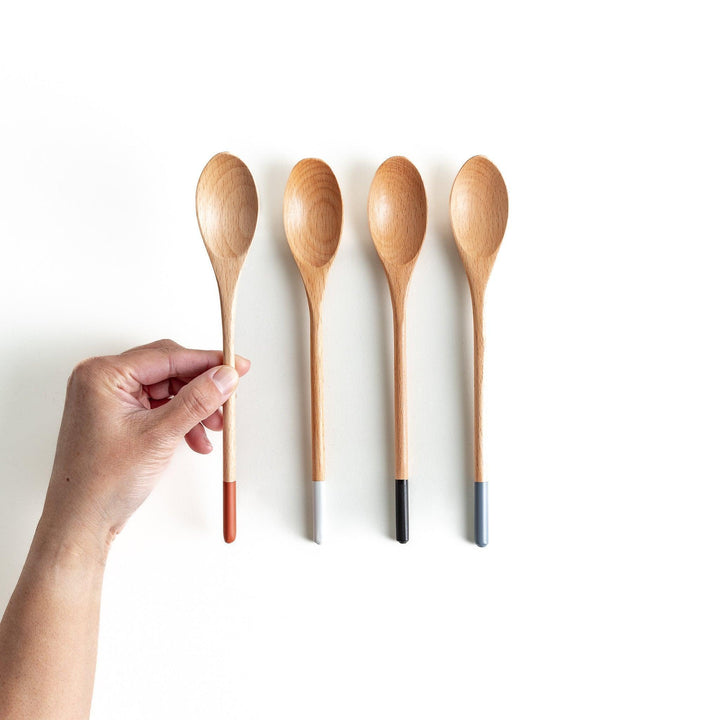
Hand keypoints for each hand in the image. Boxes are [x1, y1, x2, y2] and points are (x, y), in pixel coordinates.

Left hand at [40, 339, 249, 551]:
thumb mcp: (159, 436)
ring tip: (213, 428)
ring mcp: (109, 398)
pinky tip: (195, 439)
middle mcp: (102, 380)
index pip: (167, 356)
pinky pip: (158, 406)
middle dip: (201, 387)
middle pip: (168, 369)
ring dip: (193, 406)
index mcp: (103, 374)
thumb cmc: (102, 482)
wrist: (81, 521)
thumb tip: (224, 376)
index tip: (235, 365)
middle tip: (228, 398)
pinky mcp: (117, 415)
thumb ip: (196, 401)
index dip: (206, 361)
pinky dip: (180, 419)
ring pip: (167, 389)